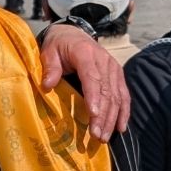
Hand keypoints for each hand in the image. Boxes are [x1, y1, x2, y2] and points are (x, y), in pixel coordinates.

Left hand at [39, 23, 128, 139]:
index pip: (92, 78)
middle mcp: (104, 61)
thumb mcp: (49, 52)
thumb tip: (47, 85)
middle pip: (106, 91)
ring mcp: (113, 68)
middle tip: (97, 135)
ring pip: (117, 96)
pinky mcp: (117, 75)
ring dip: (112, 118)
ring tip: (104, 137)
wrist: (73, 33)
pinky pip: (124, 95)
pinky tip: (121, 127)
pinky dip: (123, 112)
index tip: (93, 115)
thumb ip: (50, 68)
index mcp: (86, 54)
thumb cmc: (58, 45)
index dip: (94, 97)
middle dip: (103, 115)